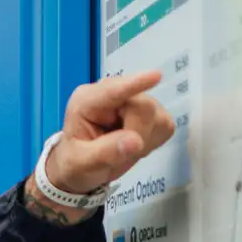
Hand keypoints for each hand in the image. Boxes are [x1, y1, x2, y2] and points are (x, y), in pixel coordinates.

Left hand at [45, 70, 176, 193]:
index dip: (136, 84)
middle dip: (137, 134)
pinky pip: (166, 125)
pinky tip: (134, 144)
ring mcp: (134, 99)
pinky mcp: (151, 111)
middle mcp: (112, 92)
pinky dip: (153, 140)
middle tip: (119, 151)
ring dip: (145, 139)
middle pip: (144, 107)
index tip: (156, 76)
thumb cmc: (76, 161)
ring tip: (123, 148)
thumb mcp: (81, 163)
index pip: (114, 90)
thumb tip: (136, 141)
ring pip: (157, 117)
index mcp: (87, 100)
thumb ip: (105, 153)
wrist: (83, 165)